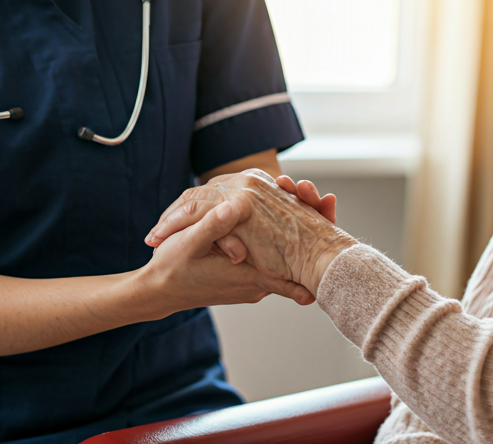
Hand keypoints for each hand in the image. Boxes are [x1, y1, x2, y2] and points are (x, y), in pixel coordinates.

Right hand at [145, 170, 355, 295]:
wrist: (159, 290)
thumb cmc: (172, 269)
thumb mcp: (188, 244)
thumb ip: (213, 226)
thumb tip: (236, 205)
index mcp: (248, 277)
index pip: (293, 278)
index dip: (314, 259)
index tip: (333, 236)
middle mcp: (256, 283)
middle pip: (295, 266)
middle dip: (310, 236)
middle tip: (325, 203)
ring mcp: (253, 282)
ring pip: (284, 262)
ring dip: (293, 237)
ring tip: (307, 203)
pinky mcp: (247, 277)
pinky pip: (271, 262)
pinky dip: (278, 244)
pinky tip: (278, 220)